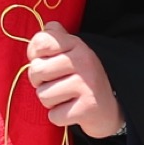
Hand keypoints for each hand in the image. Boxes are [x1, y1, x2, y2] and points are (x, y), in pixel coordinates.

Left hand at [24, 21, 124, 137]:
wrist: (109, 108)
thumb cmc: (81, 79)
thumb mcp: (72, 53)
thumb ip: (56, 38)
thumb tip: (47, 27)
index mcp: (77, 45)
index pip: (41, 42)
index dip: (34, 56)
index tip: (46, 62)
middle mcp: (84, 60)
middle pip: (36, 70)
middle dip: (40, 83)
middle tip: (56, 84)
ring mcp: (87, 84)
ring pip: (43, 95)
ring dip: (50, 101)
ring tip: (66, 98)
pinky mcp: (88, 108)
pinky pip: (54, 115)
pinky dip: (59, 117)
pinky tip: (73, 110)